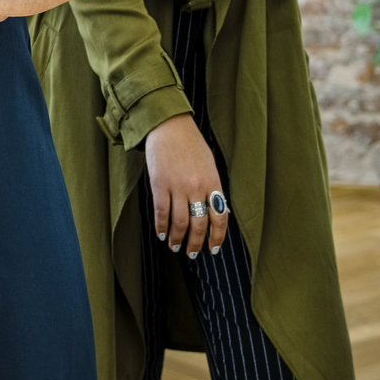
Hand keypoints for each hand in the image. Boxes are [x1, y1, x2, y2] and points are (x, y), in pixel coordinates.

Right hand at [142, 113, 226, 257]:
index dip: (217, 237)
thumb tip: (215, 213)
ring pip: (180, 222)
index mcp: (213, 182)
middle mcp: (197, 187)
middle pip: (199, 225)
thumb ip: (212, 188)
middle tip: (192, 254)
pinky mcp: (159, 184)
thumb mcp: (209, 165)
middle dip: (196, 244)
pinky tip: (161, 234)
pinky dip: (161, 226)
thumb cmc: (191, 144)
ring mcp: (177, 186)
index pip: (220, 217)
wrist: (170, 125)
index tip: (213, 249)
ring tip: (175, 246)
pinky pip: (161, 212)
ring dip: (178, 239)